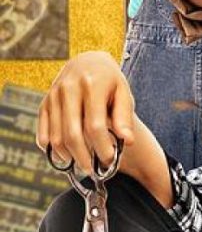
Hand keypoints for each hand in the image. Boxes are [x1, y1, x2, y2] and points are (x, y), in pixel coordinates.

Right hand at [36, 51, 135, 173]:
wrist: (87, 62)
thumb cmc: (110, 81)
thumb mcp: (123, 93)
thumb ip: (125, 117)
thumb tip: (128, 141)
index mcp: (92, 85)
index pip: (95, 125)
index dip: (102, 146)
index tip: (109, 160)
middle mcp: (69, 89)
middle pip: (72, 133)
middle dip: (83, 156)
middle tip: (93, 170)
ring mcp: (53, 95)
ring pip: (56, 136)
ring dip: (68, 155)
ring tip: (82, 164)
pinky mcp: (44, 102)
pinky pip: (44, 131)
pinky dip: (52, 148)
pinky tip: (65, 155)